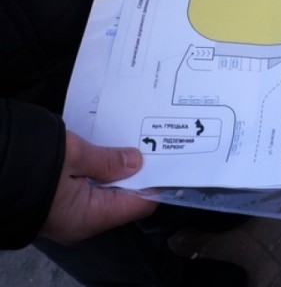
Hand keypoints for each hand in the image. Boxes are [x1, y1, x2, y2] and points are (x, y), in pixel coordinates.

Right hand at [39, 131, 156, 244]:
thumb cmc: (29, 164)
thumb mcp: (74, 156)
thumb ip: (107, 161)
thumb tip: (136, 162)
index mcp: (89, 217)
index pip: (139, 205)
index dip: (155, 182)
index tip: (166, 160)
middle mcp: (80, 222)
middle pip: (122, 198)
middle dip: (135, 172)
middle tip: (148, 144)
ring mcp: (66, 215)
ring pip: (104, 193)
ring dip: (115, 170)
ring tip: (127, 143)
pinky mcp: (56, 204)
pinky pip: (86, 190)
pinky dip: (97, 172)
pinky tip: (102, 151)